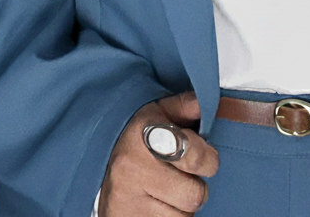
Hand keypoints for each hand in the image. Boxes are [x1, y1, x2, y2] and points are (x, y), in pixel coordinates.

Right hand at [99, 89, 219, 215]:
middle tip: (184, 177)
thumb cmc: (137, 136)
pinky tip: (157, 205)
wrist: (100, 160)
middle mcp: (132, 168)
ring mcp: (126, 200)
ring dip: (182, 207)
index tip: (206, 158)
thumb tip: (209, 103)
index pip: (194, 157)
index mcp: (145, 134)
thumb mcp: (159, 112)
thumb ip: (186, 106)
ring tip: (167, 191)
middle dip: (196, 187)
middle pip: (193, 195)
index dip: (208, 160)